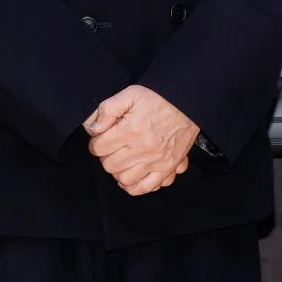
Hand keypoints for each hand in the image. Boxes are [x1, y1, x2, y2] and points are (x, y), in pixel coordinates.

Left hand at [84, 86, 198, 195]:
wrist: (188, 102)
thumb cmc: (159, 98)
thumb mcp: (130, 94)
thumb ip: (107, 109)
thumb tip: (93, 129)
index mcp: (132, 129)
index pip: (99, 148)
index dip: (96, 142)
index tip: (101, 138)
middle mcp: (144, 148)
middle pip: (109, 165)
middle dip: (106, 157)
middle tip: (112, 147)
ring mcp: (157, 160)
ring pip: (125, 179)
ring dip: (119, 171)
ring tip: (122, 160)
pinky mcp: (168, 167)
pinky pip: (147, 187)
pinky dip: (136, 186)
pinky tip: (133, 175)